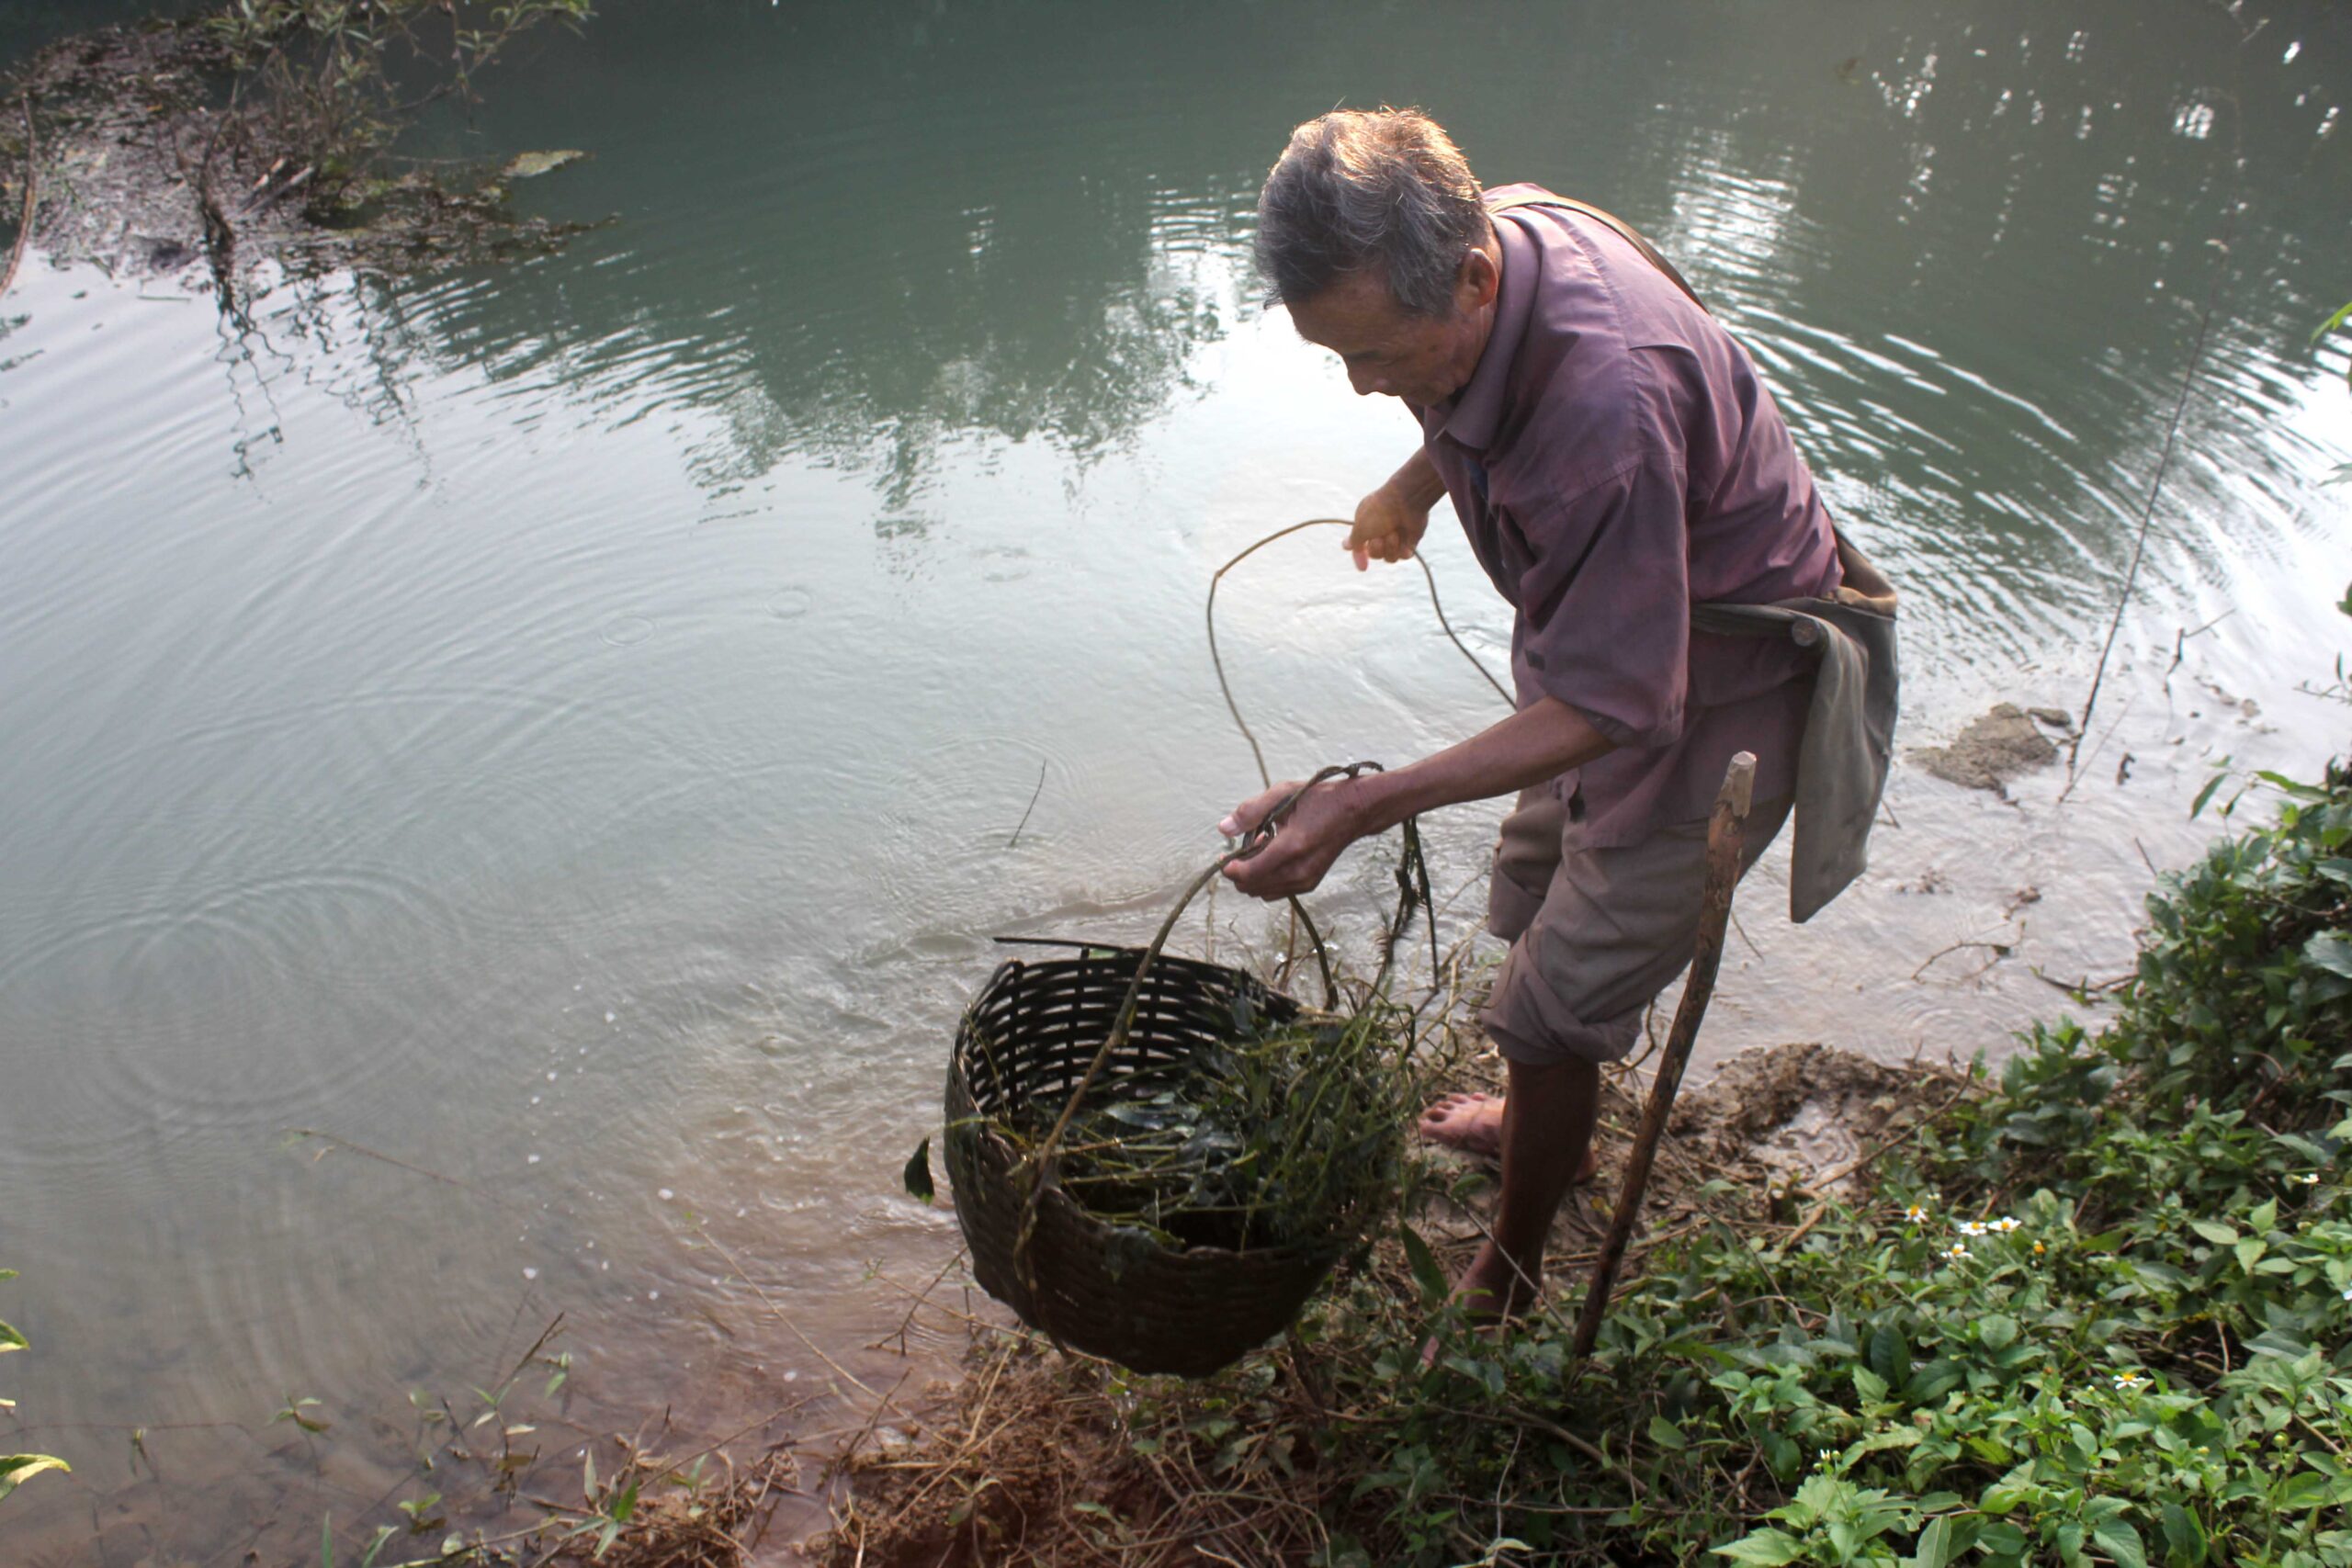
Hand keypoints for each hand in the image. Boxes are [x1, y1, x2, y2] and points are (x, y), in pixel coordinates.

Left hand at [1217, 777, 1366, 899]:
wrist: (1355, 811)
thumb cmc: (1319, 799)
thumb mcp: (1283, 794)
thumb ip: (1251, 812)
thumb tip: (1223, 829)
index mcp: (1292, 846)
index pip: (1249, 873)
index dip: (1229, 868)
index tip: (1224, 854)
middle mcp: (1299, 870)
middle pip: (1251, 887)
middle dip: (1238, 872)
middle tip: (1241, 848)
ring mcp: (1306, 880)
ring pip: (1262, 892)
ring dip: (1253, 875)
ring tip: (1260, 848)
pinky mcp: (1310, 884)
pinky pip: (1276, 891)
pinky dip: (1266, 878)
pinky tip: (1272, 856)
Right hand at [1344, 482, 1431, 571]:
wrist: (1406, 501)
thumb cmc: (1380, 512)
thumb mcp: (1360, 528)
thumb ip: (1354, 542)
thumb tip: (1347, 548)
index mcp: (1365, 525)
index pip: (1358, 546)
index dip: (1360, 557)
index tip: (1364, 568)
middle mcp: (1380, 531)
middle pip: (1375, 555)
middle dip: (1376, 549)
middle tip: (1380, 537)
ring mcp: (1396, 537)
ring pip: (1390, 558)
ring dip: (1390, 547)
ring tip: (1394, 533)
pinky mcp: (1410, 540)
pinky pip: (1404, 556)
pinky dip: (1402, 549)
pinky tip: (1405, 539)